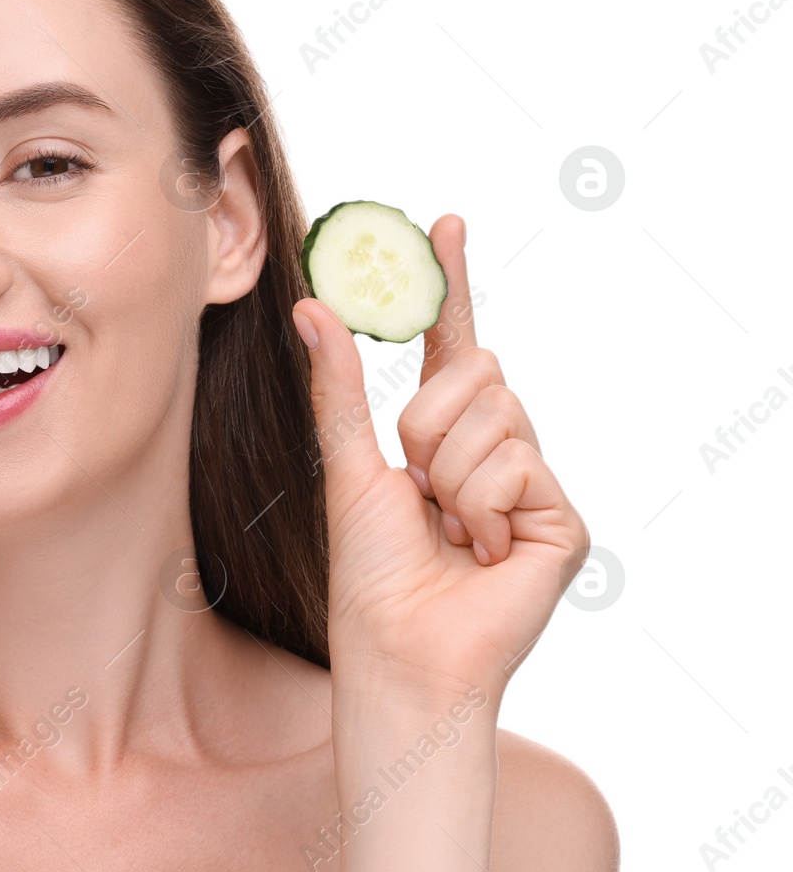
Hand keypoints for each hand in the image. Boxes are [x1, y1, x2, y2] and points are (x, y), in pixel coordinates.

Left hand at [291, 215, 589, 705]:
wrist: (398, 649)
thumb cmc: (369, 571)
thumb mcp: (348, 463)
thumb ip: (339, 384)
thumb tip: (311, 304)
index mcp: (441, 435)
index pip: (452, 343)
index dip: (451, 285)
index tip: (447, 222)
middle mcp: (494, 450)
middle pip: (479, 372)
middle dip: (429, 422)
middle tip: (415, 484)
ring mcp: (533, 483)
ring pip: (501, 414)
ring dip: (452, 472)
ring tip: (447, 528)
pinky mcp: (562, 522)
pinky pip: (521, 465)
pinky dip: (483, 506)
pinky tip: (481, 551)